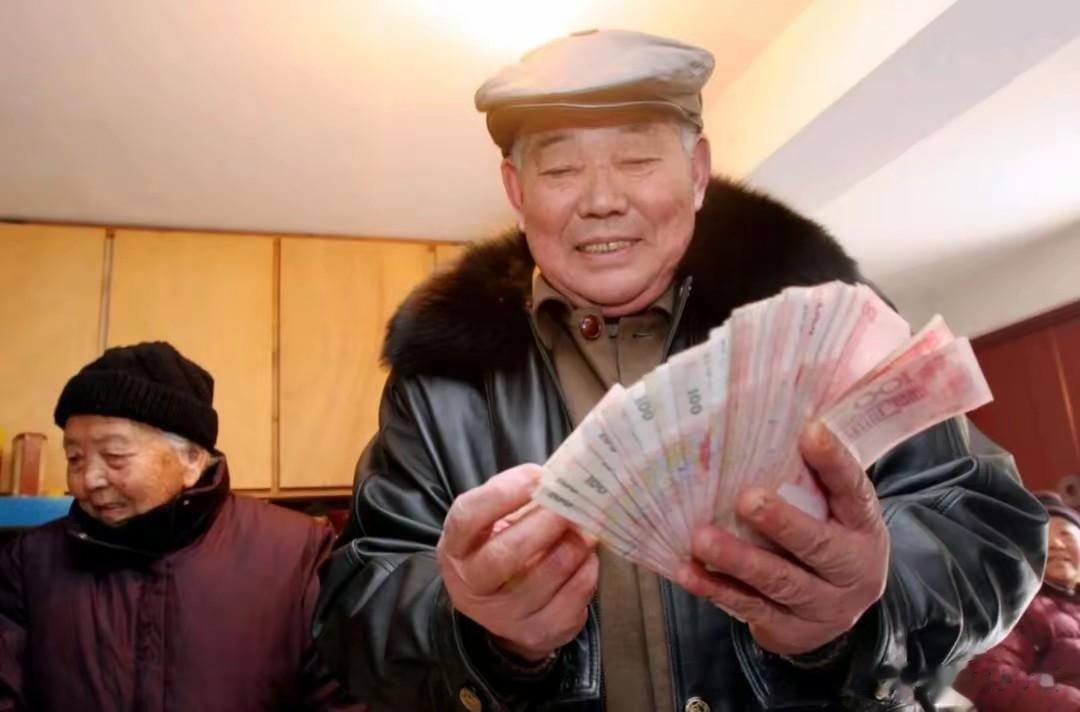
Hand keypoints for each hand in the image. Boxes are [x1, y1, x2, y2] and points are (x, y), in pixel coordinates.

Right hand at [437, 464, 598, 661]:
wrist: (502, 608)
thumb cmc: (500, 547)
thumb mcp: (493, 522)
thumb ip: (517, 497)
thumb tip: (558, 477)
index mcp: (456, 549)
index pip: (468, 518)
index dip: (503, 494)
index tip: (536, 477)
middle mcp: (472, 587)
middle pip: (505, 554)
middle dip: (543, 524)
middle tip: (568, 505)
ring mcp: (505, 616)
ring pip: (547, 575)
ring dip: (574, 544)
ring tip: (585, 526)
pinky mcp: (539, 632)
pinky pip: (573, 596)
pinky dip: (587, 569)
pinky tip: (586, 556)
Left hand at [678, 421, 888, 654]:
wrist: (839, 610)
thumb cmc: (826, 536)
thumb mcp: (834, 509)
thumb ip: (813, 474)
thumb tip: (782, 413)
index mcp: (863, 527)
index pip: (854, 490)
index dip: (834, 462)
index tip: (810, 432)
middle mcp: (852, 569)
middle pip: (818, 546)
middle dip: (782, 523)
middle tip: (747, 500)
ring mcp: (823, 605)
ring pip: (780, 582)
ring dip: (738, 560)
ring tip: (701, 539)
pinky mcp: (789, 629)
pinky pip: (750, 608)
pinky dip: (716, 589)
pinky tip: (688, 572)